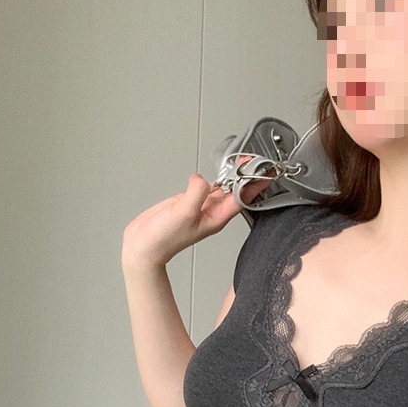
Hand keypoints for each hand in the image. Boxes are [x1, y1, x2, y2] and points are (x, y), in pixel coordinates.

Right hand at [121, 155, 270, 267]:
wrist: (144, 246)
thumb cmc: (163, 239)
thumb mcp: (183, 214)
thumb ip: (196, 194)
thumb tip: (201, 179)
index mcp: (216, 218)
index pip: (241, 198)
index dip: (254, 184)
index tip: (264, 171)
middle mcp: (212, 212)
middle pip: (235, 191)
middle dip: (246, 176)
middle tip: (255, 160)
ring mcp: (200, 206)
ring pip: (222, 188)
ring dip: (232, 176)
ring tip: (243, 161)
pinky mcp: (188, 201)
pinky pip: (205, 186)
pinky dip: (213, 177)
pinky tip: (218, 171)